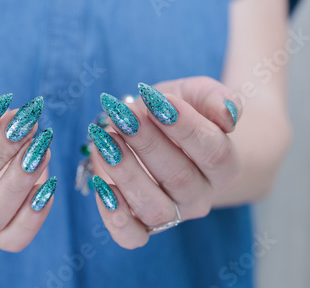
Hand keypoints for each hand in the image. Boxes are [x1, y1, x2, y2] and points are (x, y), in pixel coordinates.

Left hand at [89, 76, 242, 248]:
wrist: (157, 133)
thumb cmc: (177, 110)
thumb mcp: (195, 93)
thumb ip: (215, 98)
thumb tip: (229, 116)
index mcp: (223, 166)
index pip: (213, 152)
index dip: (185, 126)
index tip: (157, 100)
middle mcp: (199, 195)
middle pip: (179, 177)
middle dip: (147, 143)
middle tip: (123, 116)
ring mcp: (170, 214)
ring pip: (153, 207)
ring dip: (126, 174)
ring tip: (105, 142)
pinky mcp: (140, 225)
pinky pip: (131, 235)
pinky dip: (116, 217)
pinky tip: (101, 185)